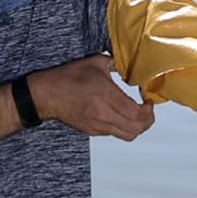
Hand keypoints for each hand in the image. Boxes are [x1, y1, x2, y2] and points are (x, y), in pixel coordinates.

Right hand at [30, 56, 155, 139]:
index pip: (136, 113)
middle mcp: (103, 113)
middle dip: (148, 120)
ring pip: (128, 135)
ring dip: (137, 127)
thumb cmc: (68, 78)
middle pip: (136, 128)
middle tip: (147, 110)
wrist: (47, 95)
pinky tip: (121, 116)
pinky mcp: (92, 131)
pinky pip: (115, 134)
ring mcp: (97, 125)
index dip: (148, 110)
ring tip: (138, 115)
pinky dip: (124, 127)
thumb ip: (116, 63)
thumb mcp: (95, 62)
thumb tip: (130, 65)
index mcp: (106, 95)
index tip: (149, 101)